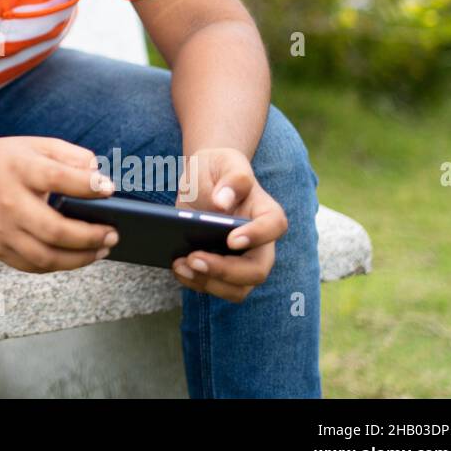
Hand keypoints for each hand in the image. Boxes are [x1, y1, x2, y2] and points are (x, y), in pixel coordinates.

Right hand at [0, 137, 120, 272]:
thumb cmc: (1, 161)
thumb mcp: (32, 145)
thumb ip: (68, 155)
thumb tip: (98, 172)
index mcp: (19, 169)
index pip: (58, 178)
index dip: (88, 185)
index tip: (109, 189)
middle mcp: (9, 202)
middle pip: (55, 229)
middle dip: (91, 236)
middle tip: (112, 234)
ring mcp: (1, 230)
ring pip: (46, 257)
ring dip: (80, 258)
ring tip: (101, 250)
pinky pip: (33, 266)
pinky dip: (59, 265)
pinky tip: (76, 257)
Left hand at [170, 146, 288, 301]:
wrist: (203, 180)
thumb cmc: (218, 169)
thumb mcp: (224, 161)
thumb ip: (231, 178)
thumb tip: (222, 202)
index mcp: (265, 212)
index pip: (274, 226)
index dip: (257, 236)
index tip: (231, 239)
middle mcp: (259, 242)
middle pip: (257, 269)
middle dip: (226, 271)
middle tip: (194, 258)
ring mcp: (242, 260)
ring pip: (238, 288)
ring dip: (208, 283)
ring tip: (181, 265)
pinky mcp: (222, 269)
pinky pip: (215, 287)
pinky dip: (195, 282)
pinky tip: (177, 267)